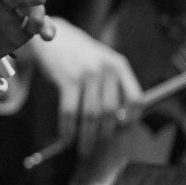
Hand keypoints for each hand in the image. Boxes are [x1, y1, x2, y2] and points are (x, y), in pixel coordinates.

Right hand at [27, 17, 142, 154]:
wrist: (49, 35)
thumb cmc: (77, 53)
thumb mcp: (101, 60)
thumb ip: (112, 84)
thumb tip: (118, 119)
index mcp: (119, 65)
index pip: (136, 98)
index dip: (132, 119)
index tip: (124, 132)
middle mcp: (106, 69)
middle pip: (111, 112)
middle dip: (105, 135)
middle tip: (99, 148)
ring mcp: (86, 74)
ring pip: (90, 115)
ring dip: (86, 137)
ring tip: (83, 149)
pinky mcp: (67, 80)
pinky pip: (69, 112)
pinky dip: (67, 129)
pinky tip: (66, 138)